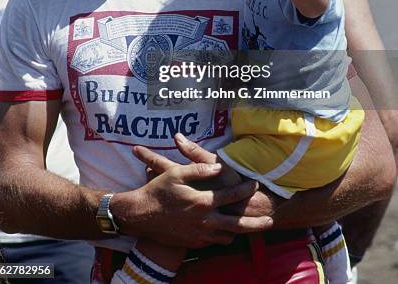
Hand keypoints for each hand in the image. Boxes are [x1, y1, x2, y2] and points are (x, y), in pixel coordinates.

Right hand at [130, 140, 272, 246]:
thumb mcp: (176, 173)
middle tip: (270, 220)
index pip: (231, 195)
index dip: (245, 189)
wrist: (140, 216)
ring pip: (226, 237)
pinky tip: (224, 232)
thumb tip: (217, 167)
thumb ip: (199, 169)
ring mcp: (199, 235)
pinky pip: (213, 242)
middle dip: (256, 223)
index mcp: (203, 202)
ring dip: (238, 231)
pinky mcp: (192, 243)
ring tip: (248, 228)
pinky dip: (221, 237)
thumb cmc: (158, 191)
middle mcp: (205, 221)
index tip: (255, 183)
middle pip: (238, 225)